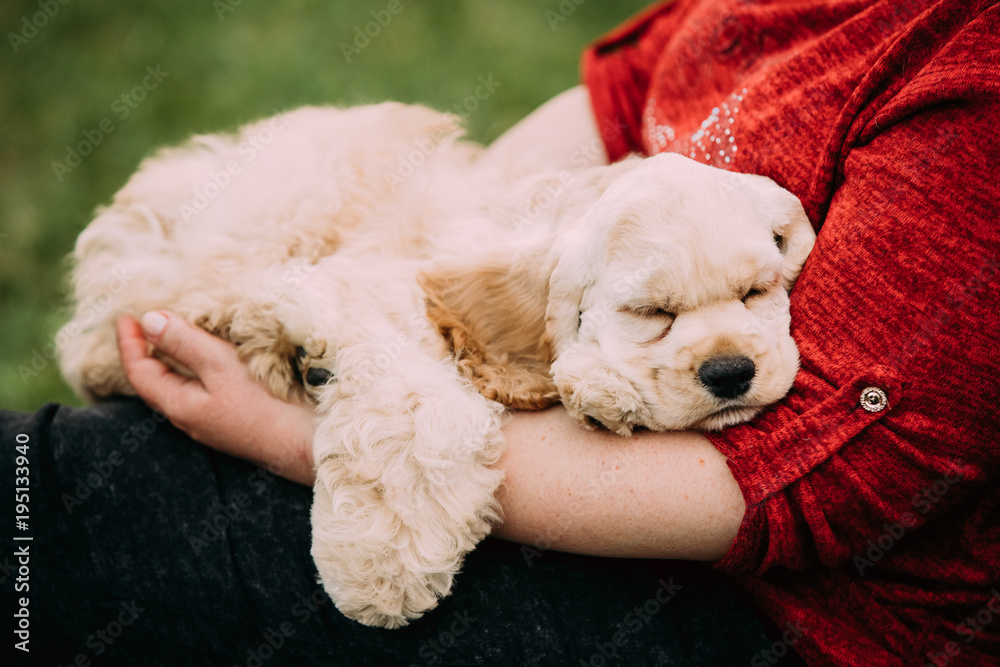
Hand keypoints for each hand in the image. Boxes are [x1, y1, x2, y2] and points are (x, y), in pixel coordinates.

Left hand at [116, 311, 316, 484]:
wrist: (307, 443)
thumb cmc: (264, 405)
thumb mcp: (221, 367)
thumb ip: (184, 342)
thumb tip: (150, 320)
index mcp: (180, 406)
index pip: (140, 372)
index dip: (129, 343)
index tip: (125, 315)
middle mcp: (192, 417)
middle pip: (158, 381)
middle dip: (148, 350)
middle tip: (145, 322)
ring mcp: (214, 420)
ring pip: (183, 385)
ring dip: (175, 357)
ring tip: (176, 333)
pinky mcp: (236, 418)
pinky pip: (205, 388)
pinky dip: (199, 366)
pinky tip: (214, 357)